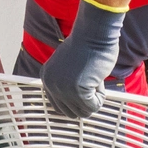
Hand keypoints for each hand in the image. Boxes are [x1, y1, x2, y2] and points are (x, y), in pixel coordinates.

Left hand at [39, 0, 125, 118]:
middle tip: (91, 86)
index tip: (84, 96)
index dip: (74, 103)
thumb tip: (74, 104)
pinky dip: (101, 96)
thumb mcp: (66, 66)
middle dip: (84, 103)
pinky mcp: (78, 92)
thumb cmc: (86, 46)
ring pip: (83, 112)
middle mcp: (51, 85)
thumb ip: (66, 82)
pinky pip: (94, 106)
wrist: (93, 34)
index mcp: (46, 77)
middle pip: (70, 113)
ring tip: (94, 80)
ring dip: (93, 99)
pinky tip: (98, 79)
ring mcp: (63, 90)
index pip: (58, 106)